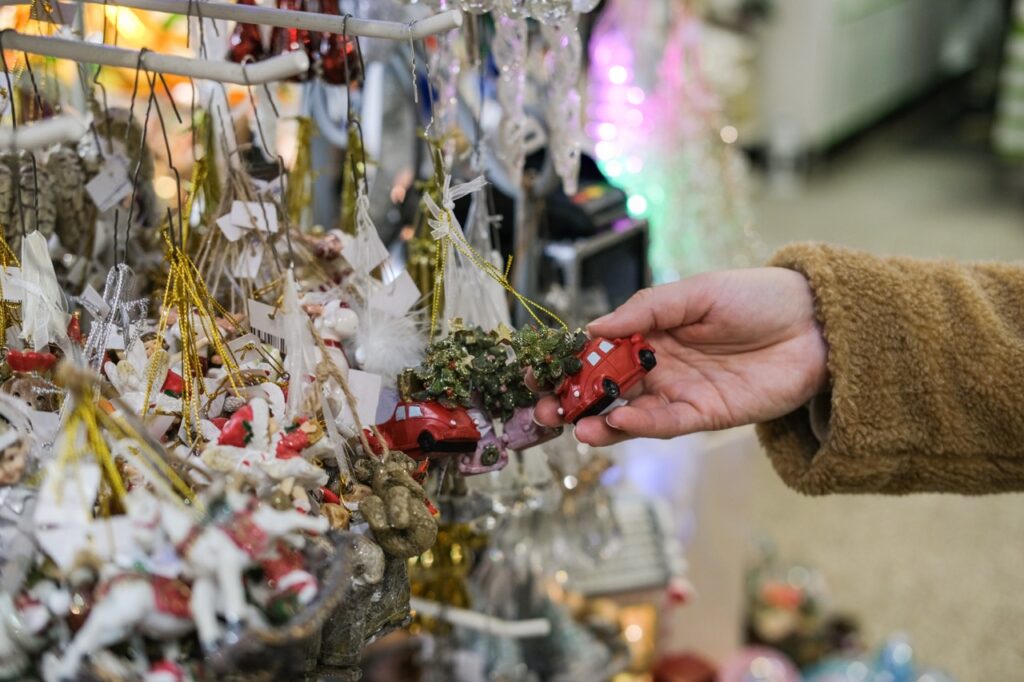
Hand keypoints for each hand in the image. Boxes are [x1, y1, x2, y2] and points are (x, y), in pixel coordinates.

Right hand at [534, 268, 828, 444]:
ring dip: (601, 420)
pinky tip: (621, 420)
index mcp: (650, 332)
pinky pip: (666, 423)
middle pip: (606, 388)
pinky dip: (641, 425)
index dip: (568, 362)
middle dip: (573, 400)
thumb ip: (645, 310)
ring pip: (630, 412)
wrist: (817, 323)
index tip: (538, 371)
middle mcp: (659, 366)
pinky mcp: (706, 415)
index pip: (599, 351)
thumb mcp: (696, 291)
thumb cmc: (756, 297)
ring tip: (576, 425)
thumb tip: (594, 327)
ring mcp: (680, 392)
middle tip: (546, 410)